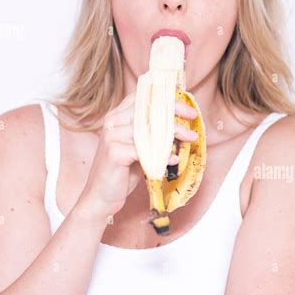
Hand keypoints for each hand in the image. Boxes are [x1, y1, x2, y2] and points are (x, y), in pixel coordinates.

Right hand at [77, 91, 198, 219]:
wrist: (100, 197)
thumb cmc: (123, 171)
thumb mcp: (139, 147)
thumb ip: (151, 133)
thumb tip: (181, 125)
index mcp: (117, 116)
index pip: (142, 98)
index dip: (166, 98)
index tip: (186, 106)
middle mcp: (112, 122)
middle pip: (148, 109)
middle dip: (174, 111)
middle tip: (193, 116)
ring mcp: (112, 136)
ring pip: (149, 129)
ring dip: (174, 133)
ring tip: (191, 138)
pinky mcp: (114, 153)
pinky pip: (145, 150)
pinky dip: (163, 155)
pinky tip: (174, 159)